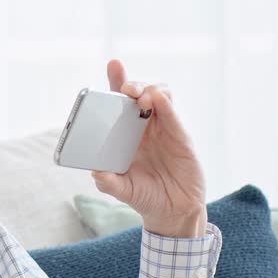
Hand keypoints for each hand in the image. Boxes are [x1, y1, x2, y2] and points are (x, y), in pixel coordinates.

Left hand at [90, 59, 207, 237]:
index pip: (120, 102)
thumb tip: (96, 173)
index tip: (114, 65)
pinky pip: (173, 116)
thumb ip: (108, 183)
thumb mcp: (122, 190)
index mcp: (125, 133)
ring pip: (160, 96)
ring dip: (150, 90)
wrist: (172, 212)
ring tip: (141, 98)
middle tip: (126, 89)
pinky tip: (158, 99)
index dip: (117, 82)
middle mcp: (144, 127)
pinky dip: (166, 105)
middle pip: (140, 93)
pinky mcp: (181, 138)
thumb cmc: (144, 196)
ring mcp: (163, 130)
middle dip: (132, 84)